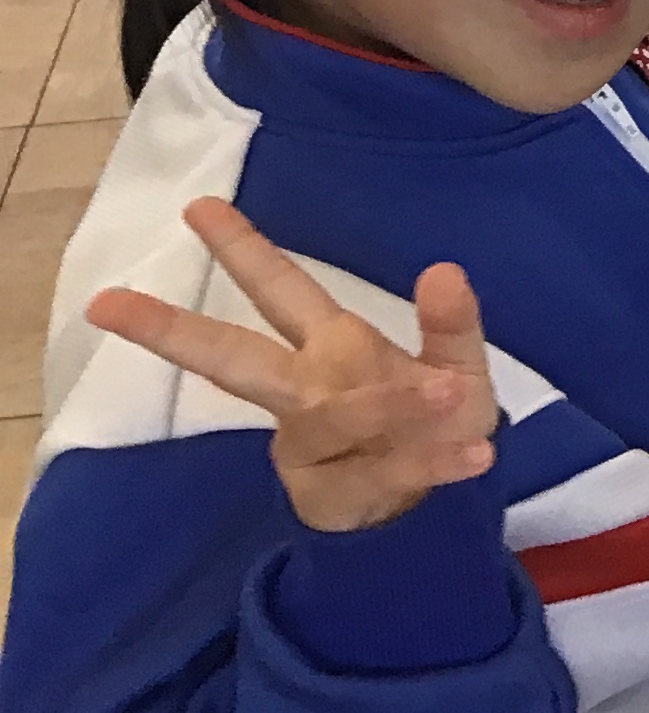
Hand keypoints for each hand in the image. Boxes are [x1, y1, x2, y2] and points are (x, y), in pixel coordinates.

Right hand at [85, 199, 497, 534]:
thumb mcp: (459, 363)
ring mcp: (305, 447)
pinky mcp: (327, 497)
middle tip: (107, 303)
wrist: (440, 506)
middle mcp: (305, 391)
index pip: (280, 289)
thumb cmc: (436, 419)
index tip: (197, 206)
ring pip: (330, 418)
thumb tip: (442, 267)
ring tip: (452, 394)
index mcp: (332, 346)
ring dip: (394, 404)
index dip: (243, 248)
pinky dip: (436, 462)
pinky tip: (477, 455)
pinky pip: (380, 473)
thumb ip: (452, 321)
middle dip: (175, 330)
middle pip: (232, 356)